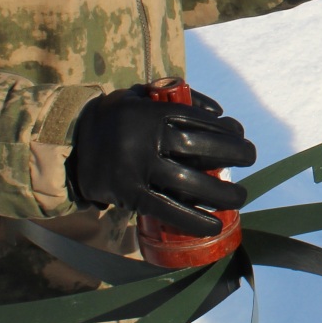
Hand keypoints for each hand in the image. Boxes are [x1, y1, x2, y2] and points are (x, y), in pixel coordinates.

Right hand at [68, 85, 255, 236]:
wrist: (70, 143)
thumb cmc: (117, 118)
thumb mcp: (142, 97)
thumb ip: (179, 98)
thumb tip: (219, 113)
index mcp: (149, 112)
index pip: (196, 120)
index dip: (224, 129)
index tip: (241, 135)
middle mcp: (144, 139)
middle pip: (198, 148)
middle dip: (231, 154)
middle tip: (251, 159)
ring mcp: (136, 168)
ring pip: (187, 183)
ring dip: (219, 193)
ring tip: (240, 198)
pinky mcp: (129, 194)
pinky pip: (166, 209)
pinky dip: (192, 220)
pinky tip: (214, 225)